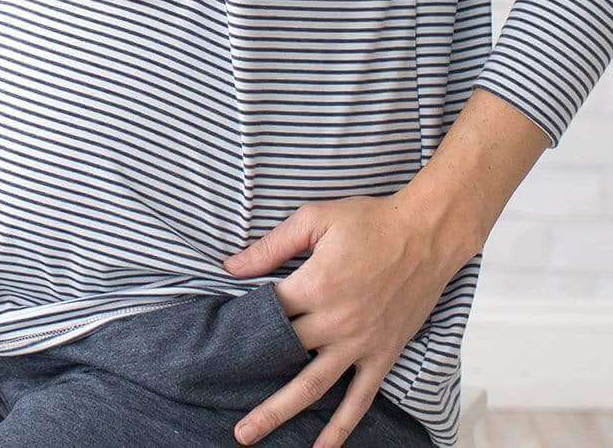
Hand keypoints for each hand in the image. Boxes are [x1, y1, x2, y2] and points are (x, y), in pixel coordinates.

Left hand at [221, 193, 465, 446]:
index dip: (242, 322)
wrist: (426, 235)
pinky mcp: (383, 355)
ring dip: (280, 412)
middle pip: (282, 355)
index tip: (219, 334)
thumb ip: (272, 246)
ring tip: (249, 435)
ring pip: (313, 386)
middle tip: (220, 402)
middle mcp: (334, 321)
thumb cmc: (368, 222)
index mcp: (314, 285)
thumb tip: (230, 266)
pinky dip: (341, 426)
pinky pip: (359, 398)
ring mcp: (359, 343)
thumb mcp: (315, 219)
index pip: (267, 312)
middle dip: (247, 378)